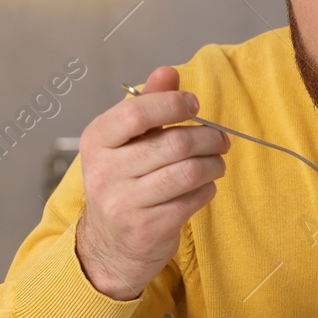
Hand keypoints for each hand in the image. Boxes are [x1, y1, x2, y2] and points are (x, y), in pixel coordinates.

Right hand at [75, 65, 229, 299]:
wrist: (110, 245)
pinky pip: (192, 200)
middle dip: (208, 138)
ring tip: (217, 162)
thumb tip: (168, 72)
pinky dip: (207, 189)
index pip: (137, 112)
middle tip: (220, 139)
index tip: (195, 105)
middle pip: (174, 143)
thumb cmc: (124, 183)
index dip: (174, 104)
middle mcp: (104, 172)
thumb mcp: (127, 141)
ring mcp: (124, 203)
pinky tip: (204, 186)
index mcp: (97, 141)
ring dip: (213, 164)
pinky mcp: (146, 228)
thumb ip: (148, 104)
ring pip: (188, 172)